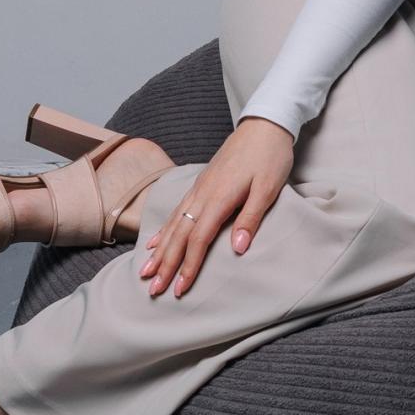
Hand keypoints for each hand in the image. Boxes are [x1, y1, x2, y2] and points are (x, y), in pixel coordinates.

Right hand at [138, 115, 294, 298]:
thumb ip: (250, 218)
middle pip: (179, 236)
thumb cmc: (270, 157)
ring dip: (159, 250)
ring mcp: (198, 189)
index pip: (198, 240)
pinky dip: (164, 230)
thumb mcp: (268, 189)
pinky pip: (176, 211)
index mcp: (219, 198)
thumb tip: (238, 250)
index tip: (180, 289)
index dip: (188, 266)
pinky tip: (154, 242)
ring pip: (173, 224)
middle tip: (153, 290)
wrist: (264, 125)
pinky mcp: (200, 185)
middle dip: (165, 265)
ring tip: (145, 271)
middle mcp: (202, 195)